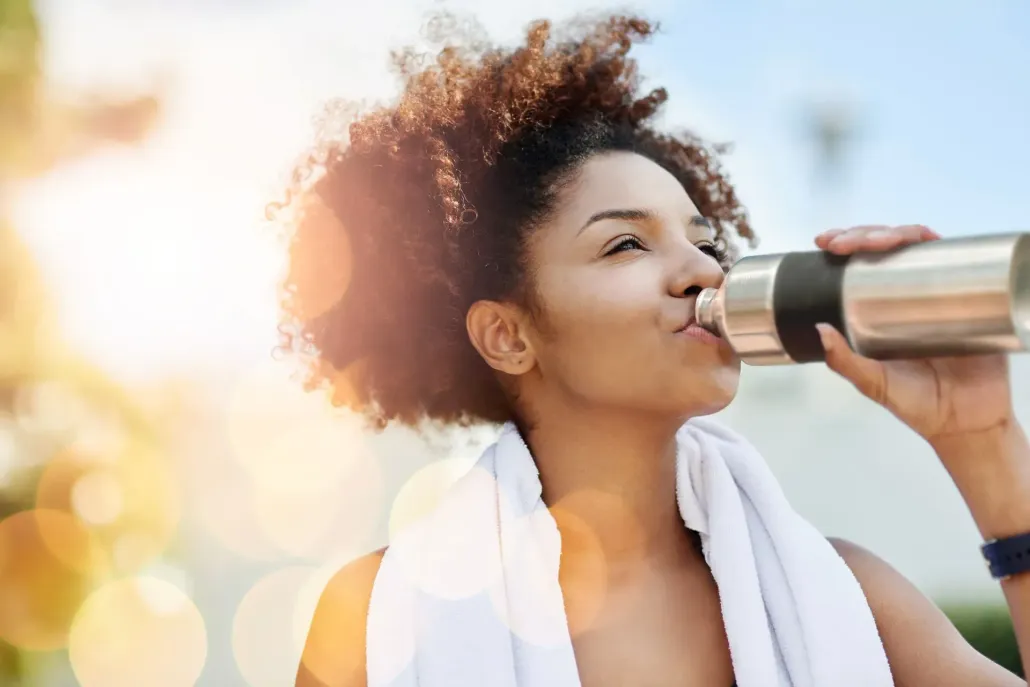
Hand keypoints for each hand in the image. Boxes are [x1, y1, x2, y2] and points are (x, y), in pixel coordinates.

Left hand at [813, 225, 1014, 443]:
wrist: (967, 425)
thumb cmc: (919, 405)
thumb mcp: (873, 383)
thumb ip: (845, 363)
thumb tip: (819, 330)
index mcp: (881, 311)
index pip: (861, 266)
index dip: (846, 246)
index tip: (825, 242)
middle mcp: (910, 297)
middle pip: (887, 248)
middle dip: (862, 235)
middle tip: (841, 243)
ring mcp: (941, 294)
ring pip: (919, 248)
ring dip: (896, 234)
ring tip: (876, 242)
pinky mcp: (973, 298)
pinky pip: (960, 263)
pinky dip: (941, 245)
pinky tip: (923, 241)